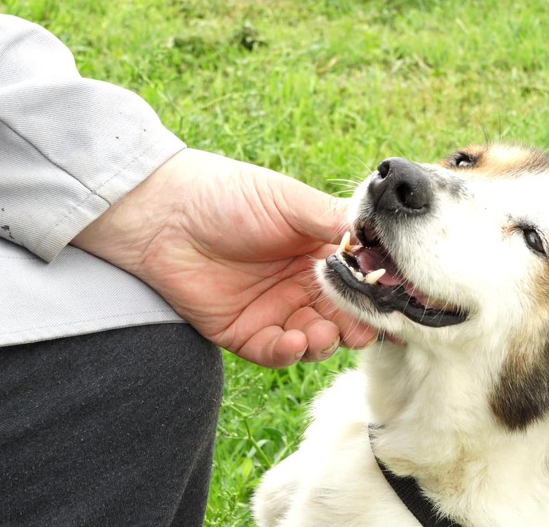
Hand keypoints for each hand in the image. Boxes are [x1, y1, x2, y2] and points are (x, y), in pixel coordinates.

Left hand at [73, 148, 374, 367]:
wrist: (163, 215)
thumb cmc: (226, 195)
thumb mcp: (287, 200)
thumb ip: (331, 219)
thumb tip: (379, 235)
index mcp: (316, 250)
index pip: (357, 280)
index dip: (372, 293)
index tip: (385, 301)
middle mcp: (299, 284)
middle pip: (341, 316)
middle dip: (353, 327)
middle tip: (357, 330)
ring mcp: (272, 310)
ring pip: (314, 340)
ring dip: (324, 343)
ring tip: (321, 334)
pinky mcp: (242, 332)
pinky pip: (274, 353)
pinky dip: (289, 353)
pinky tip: (293, 342)